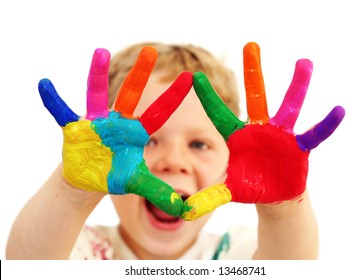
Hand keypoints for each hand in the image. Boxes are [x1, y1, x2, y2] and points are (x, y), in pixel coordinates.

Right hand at [38, 46, 192, 215]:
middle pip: (131, 95)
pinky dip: (53, 100)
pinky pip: (62, 112)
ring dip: (97, 75)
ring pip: (96, 94)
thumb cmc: (115, 175)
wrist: (89, 178)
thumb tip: (181, 208)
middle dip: (140, 74)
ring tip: (100, 52)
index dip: (174, 97)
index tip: (190, 78)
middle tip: (151, 50)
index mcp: (136, 132)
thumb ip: (158, 192)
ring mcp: (96, 122)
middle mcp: (118, 122)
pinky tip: (44, 85)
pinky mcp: (75, 128)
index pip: (159, 113)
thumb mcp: (136, 183)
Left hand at [181, 42, 344, 219]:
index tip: (194, 77)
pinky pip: (314, 134)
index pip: (220, 115)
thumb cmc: (249, 186)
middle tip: (251, 45)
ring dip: (297, 86)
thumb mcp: (228, 192)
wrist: (274, 193)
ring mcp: (281, 135)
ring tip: (305, 63)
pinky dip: (325, 125)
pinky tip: (338, 111)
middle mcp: (259, 129)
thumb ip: (208, 198)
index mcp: (238, 136)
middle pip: (256, 97)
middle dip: (253, 72)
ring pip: (289, 107)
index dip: (208, 97)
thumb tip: (183, 212)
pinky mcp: (299, 147)